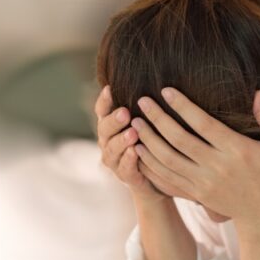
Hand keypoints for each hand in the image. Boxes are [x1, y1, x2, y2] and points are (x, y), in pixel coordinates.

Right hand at [94, 85, 170, 203]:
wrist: (156, 181)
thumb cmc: (153, 144)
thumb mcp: (148, 124)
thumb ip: (145, 107)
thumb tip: (158, 79)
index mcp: (111, 126)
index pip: (102, 111)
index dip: (104, 101)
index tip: (110, 88)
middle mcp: (108, 142)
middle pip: (104, 129)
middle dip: (114, 120)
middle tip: (125, 112)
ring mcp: (115, 161)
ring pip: (112, 149)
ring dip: (121, 140)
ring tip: (132, 132)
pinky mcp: (126, 177)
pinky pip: (124, 169)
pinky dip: (128, 160)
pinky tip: (134, 152)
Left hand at [131, 88, 259, 238]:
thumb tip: (257, 92)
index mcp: (236, 150)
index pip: (203, 123)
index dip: (183, 106)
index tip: (165, 90)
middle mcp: (217, 166)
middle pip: (179, 140)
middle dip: (157, 119)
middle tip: (142, 101)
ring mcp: (203, 182)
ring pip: (168, 159)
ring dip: (148, 140)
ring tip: (134, 122)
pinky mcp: (195, 194)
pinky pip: (166, 178)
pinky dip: (150, 164)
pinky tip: (137, 149)